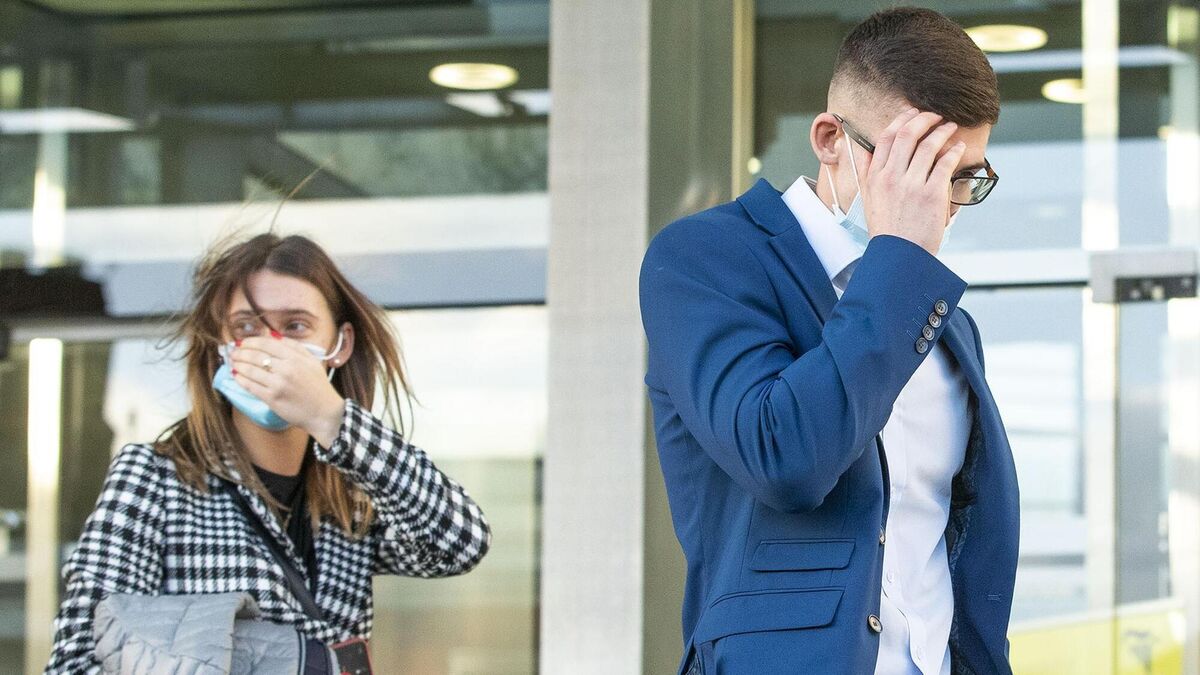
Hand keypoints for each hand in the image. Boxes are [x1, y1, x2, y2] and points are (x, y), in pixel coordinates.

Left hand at [229, 333, 344, 446]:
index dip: (250, 342)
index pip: (266, 344)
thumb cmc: (319, 386)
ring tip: (233, 363)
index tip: (242, 343)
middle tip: (233, 352)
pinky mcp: (272, 399)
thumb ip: (295, 347)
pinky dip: (240, 379)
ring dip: (238, 365)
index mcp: (295, 358)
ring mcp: (278, 384)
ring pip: (250, 370)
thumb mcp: (312, 361)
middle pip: (256, 356)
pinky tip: (236, 376)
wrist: (324, 412)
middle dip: (240, 352)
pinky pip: (251, 386)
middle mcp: (286, 369)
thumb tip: (273, 336)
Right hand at [855, 108, 966, 255]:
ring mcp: (911, 185)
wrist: (899, 256)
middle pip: (907, 135)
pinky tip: (958, 148)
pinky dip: (954, 151)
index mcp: (875, 177)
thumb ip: (866, 173)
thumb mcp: (868, 199)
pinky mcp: (931, 194)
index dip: (902, 120)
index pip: (887, 138)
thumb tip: (864, 150)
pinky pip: (945, 163)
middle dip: (924, 119)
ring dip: (942, 131)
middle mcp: (891, 178)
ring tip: (950, 128)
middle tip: (935, 116)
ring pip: (928, 145)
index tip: (913, 114)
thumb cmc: (887, 230)